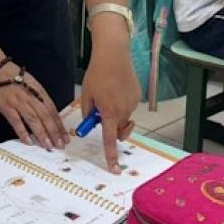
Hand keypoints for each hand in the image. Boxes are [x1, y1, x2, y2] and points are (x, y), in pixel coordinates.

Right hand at [0, 64, 67, 149]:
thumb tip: (50, 116)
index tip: (65, 136)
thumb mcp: (32, 84)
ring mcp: (18, 102)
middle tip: (60, 145)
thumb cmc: (15, 77)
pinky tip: (28, 141)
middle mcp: (31, 97)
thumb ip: (40, 98)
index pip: (52, 110)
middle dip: (54, 132)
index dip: (59, 124)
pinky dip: (22, 132)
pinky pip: (16, 121)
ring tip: (48, 145)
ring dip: (42, 133)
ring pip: (33, 120)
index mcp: (39, 91)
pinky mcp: (6, 107)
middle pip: (45, 116)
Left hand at [78, 28, 140, 171]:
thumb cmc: (97, 73)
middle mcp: (124, 110)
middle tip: (99, 111)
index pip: (110, 140)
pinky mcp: (137, 95)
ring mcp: (132, 103)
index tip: (115, 169)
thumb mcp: (87, 94)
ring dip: (115, 113)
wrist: (114, 54)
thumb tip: (91, 122)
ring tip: (108, 92)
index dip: (111, 156)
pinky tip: (117, 87)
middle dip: (110, 126)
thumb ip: (89, 111)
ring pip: (124, 118)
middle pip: (118, 129)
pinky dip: (122, 102)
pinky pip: (128, 106)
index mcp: (109, 112)